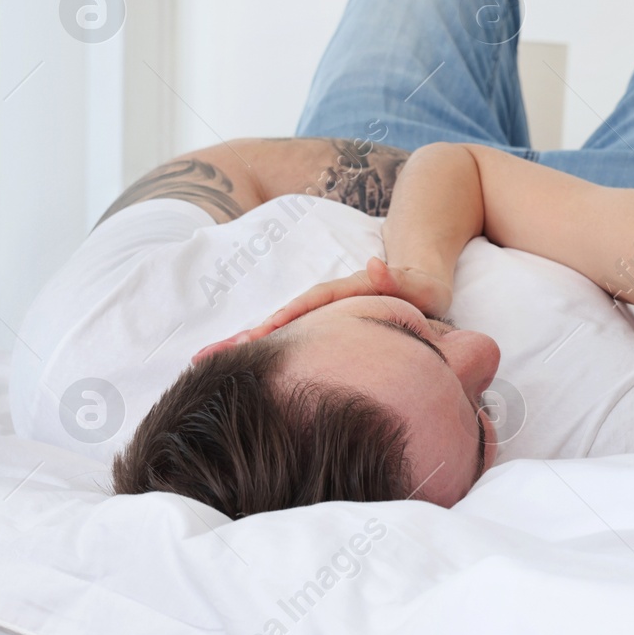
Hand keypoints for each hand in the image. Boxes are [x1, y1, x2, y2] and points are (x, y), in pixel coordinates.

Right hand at [201, 257, 451, 358]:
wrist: (420, 277)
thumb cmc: (424, 287)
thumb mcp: (421, 285)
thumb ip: (401, 280)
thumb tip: (373, 265)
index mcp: (347, 291)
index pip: (311, 303)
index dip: (286, 317)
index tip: (261, 332)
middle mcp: (328, 301)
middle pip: (285, 318)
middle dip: (251, 335)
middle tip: (210, 355)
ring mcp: (323, 315)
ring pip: (283, 331)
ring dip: (248, 345)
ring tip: (210, 362)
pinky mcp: (324, 328)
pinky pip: (292, 341)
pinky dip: (265, 353)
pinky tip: (236, 369)